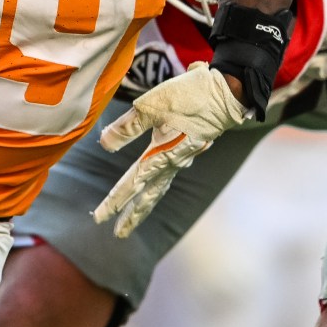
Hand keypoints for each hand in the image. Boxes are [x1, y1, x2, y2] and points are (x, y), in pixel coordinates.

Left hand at [91, 65, 248, 239]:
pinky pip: (168, 175)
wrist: (227, 92)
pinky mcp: (189, 149)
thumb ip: (127, 127)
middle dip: (132, 215)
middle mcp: (172, 164)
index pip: (131, 185)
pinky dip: (157, 186)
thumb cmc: (189, 96)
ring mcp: (182, 158)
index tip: (99, 219)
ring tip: (133, 217)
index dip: (114, 202)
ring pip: (159, 188)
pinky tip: (155, 184)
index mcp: (160, 157)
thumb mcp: (152, 107)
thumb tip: (104, 144)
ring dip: (144, 204)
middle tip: (118, 233)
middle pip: (148, 197)